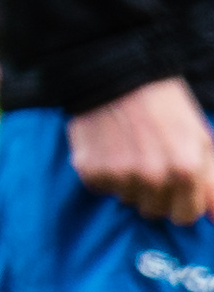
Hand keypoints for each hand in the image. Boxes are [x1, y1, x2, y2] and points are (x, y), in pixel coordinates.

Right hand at [74, 74, 213, 224]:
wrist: (118, 75)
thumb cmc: (166, 106)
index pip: (185, 216)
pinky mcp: (90, 168)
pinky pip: (100, 187)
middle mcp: (153, 176)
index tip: (174, 187)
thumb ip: (211, 182)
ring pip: (126, 198)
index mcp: (186, 170)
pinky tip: (108, 149)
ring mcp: (119, 173)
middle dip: (154, 194)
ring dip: (128, 182)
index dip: (181, 202)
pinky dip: (103, 172)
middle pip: (154, 211)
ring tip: (128, 150)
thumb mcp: (200, 140)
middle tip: (149, 163)